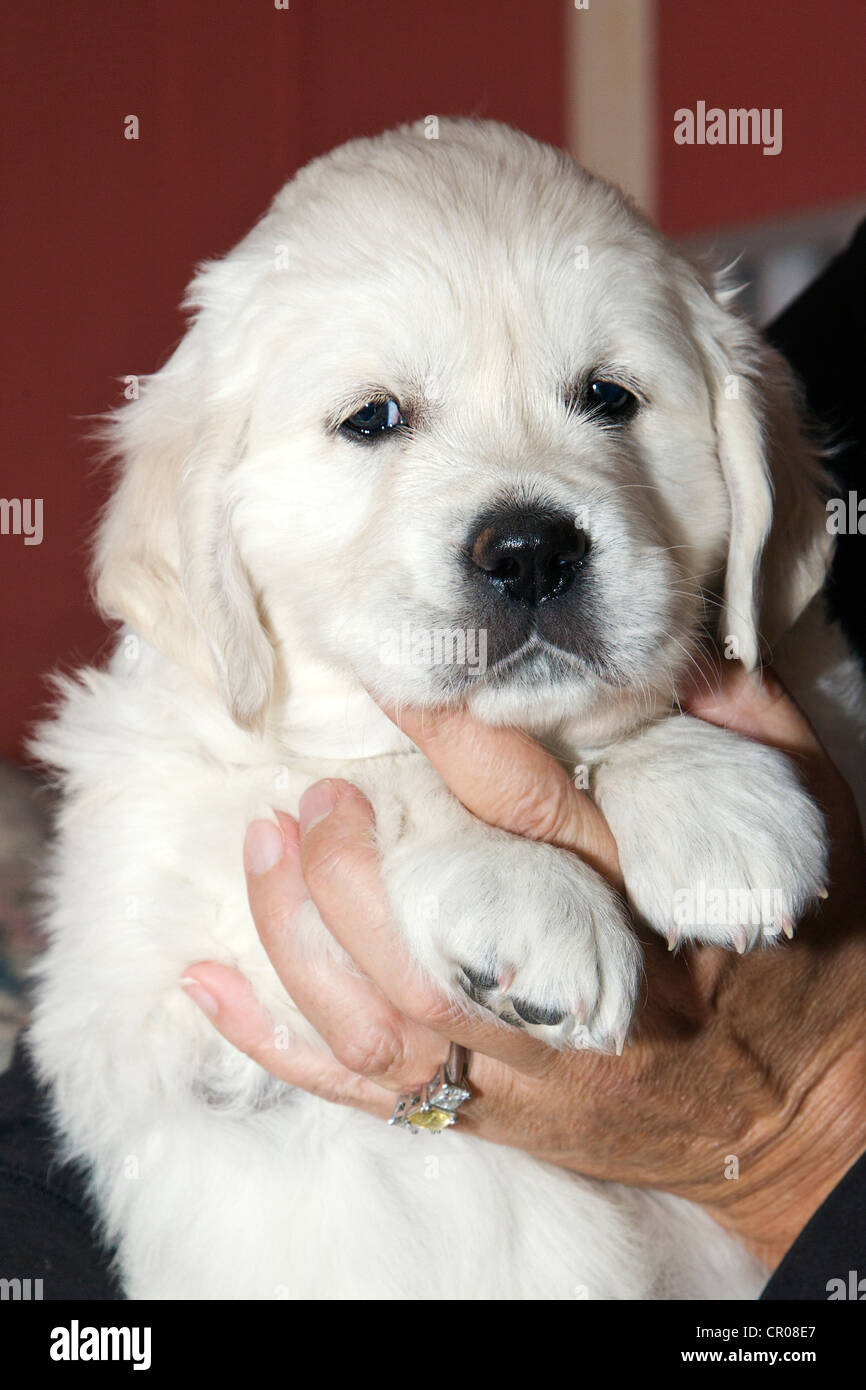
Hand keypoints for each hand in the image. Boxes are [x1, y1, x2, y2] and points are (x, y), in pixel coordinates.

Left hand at [181, 666, 865, 1268]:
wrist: (805, 1115)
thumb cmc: (808, 963)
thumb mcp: (818, 835)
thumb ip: (758, 739)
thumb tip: (687, 658)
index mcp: (648, 918)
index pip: (533, 818)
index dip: (456, 741)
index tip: (399, 682)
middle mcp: (576, 1007)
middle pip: (430, 943)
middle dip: (349, 866)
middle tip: (315, 794)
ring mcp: (527, 1077)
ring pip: (382, 1023)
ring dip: (299, 934)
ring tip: (263, 845)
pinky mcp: (497, 1118)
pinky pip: (369, 1095)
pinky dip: (277, 1044)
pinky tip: (209, 986)